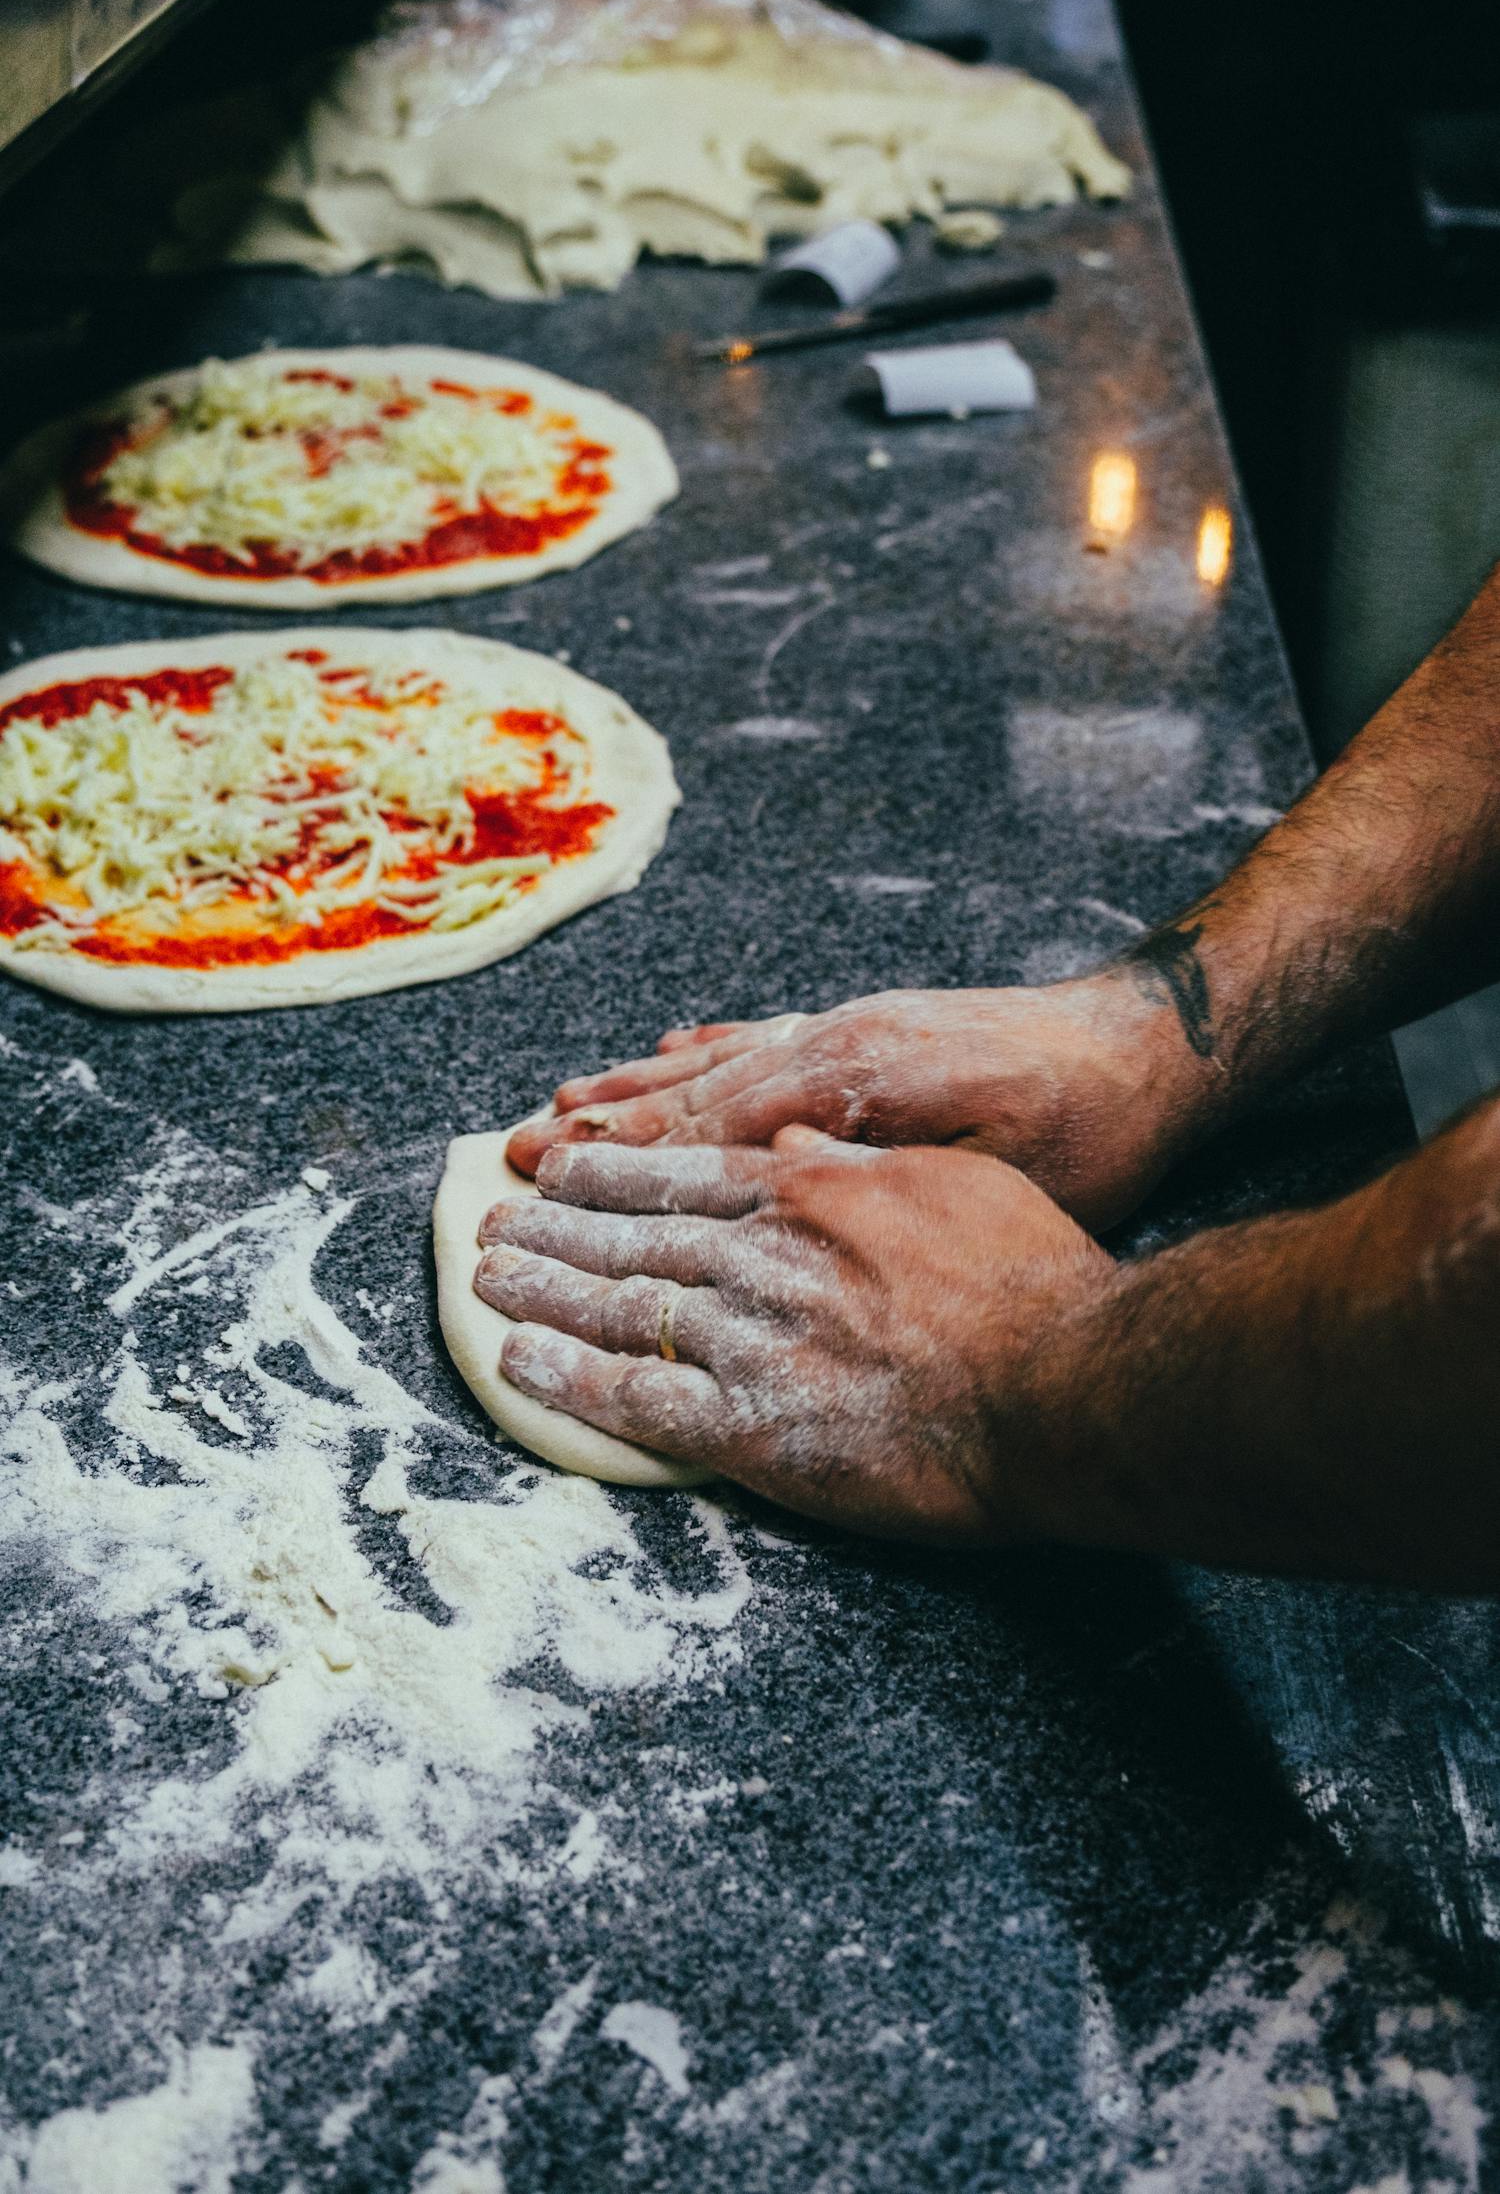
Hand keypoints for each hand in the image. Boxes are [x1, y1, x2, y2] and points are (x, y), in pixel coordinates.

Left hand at [473, 1128, 1112, 1543]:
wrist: (1066, 1384)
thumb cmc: (1031, 1283)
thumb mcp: (950, 1184)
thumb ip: (858, 1165)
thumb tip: (795, 1141)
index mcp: (811, 1193)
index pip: (682, 1175)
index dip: (610, 1173)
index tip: (557, 1168)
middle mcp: (765, 1254)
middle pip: (632, 1235)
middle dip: (553, 1228)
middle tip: (491, 1224)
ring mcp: (753, 1337)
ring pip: (618, 1303)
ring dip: (541, 1287)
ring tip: (486, 1278)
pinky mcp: (753, 1425)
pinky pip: (635, 1397)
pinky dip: (567, 1377)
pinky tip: (517, 1362)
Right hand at [506, 977, 1210, 1231]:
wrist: (1150, 1046)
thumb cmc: (1085, 1131)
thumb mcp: (993, 1171)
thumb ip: (882, 1167)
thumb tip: (780, 1172)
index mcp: (852, 1078)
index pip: (715, 1123)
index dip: (629, 1156)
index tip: (551, 1178)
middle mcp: (833, 1041)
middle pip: (694, 1090)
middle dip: (602, 1127)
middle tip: (515, 1152)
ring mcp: (848, 1028)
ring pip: (716, 1061)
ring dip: (634, 1088)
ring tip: (558, 1104)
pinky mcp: (871, 1026)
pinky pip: (763, 1035)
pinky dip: (705, 1050)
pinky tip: (665, 1050)